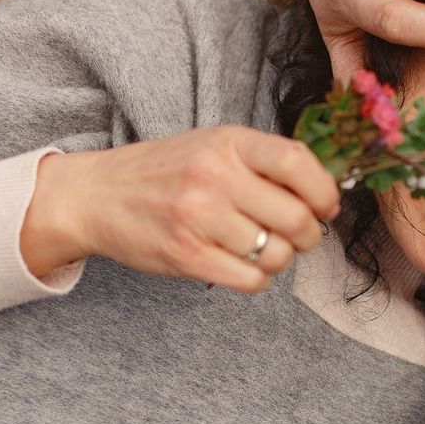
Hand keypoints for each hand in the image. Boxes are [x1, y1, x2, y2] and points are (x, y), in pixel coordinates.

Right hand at [21, 127, 339, 292]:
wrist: (96, 195)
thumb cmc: (167, 172)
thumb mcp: (215, 146)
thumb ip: (265, 163)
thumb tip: (327, 194)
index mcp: (228, 142)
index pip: (298, 162)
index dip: (324, 191)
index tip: (325, 206)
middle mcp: (213, 176)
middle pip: (296, 218)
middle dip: (310, 235)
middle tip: (299, 235)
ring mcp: (199, 218)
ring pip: (278, 254)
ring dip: (281, 258)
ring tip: (262, 247)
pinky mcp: (187, 256)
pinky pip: (252, 280)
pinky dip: (258, 278)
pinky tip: (244, 264)